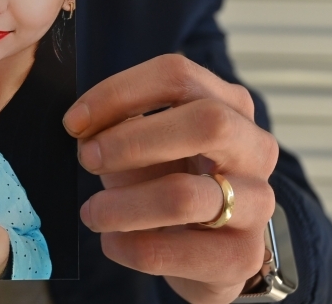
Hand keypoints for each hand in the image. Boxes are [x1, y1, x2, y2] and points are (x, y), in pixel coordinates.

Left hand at [63, 54, 277, 303]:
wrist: (211, 248)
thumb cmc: (173, 179)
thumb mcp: (148, 143)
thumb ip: (121, 127)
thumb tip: (84, 125)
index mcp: (228, 104)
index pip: (178, 76)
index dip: (119, 93)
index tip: (75, 121)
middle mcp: (254, 147)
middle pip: (206, 122)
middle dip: (133, 141)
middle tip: (88, 158)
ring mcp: (257, 202)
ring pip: (184, 195)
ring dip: (123, 204)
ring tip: (92, 212)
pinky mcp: (243, 255)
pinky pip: (177, 250)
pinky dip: (132, 246)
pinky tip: (113, 241)